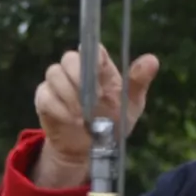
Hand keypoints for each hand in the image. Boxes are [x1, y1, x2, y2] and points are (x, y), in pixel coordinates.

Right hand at [26, 51, 161, 190]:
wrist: (91, 147)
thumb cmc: (113, 120)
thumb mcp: (131, 103)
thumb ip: (138, 81)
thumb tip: (152, 59)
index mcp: (99, 67)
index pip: (92, 49)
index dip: (93, 55)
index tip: (99, 70)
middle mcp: (75, 70)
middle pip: (69, 58)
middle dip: (80, 76)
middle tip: (94, 98)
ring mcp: (57, 83)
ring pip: (54, 74)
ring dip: (70, 95)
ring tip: (84, 115)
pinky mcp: (43, 98)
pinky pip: (45, 96)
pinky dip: (59, 108)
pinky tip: (72, 120)